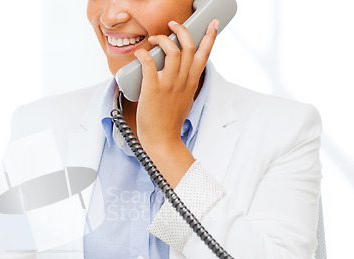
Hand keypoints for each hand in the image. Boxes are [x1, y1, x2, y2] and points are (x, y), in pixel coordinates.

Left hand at [134, 19, 218, 149]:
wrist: (162, 139)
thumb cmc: (170, 123)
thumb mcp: (185, 101)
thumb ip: (185, 86)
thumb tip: (182, 76)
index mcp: (192, 83)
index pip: (204, 54)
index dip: (210, 36)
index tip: (212, 24)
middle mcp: (182, 80)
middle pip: (189, 46)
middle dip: (182, 30)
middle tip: (173, 25)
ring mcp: (168, 84)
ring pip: (172, 50)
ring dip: (162, 39)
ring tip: (153, 39)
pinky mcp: (153, 88)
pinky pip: (149, 62)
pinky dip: (144, 54)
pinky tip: (140, 53)